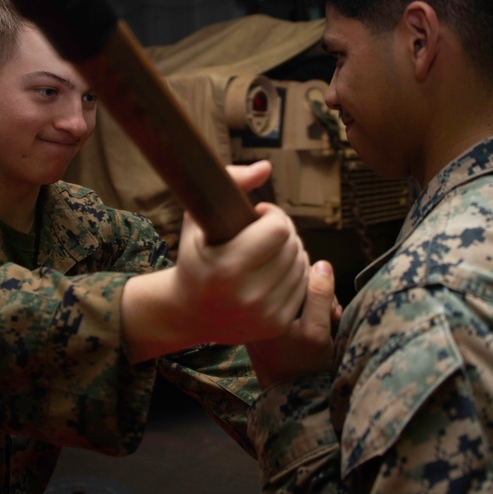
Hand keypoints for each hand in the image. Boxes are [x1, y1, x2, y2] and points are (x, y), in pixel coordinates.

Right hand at [121, 160, 309, 361]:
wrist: (189, 313)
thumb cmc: (195, 259)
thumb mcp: (196, 220)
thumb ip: (228, 183)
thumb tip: (265, 167)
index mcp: (227, 269)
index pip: (279, 229)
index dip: (272, 215)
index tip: (257, 215)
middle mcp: (248, 296)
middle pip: (293, 246)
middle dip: (282, 232)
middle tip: (263, 233)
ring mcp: (265, 315)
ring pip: (302, 265)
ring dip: (290, 252)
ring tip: (267, 251)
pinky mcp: (277, 326)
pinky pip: (303, 286)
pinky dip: (293, 273)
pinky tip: (273, 271)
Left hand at [246, 259, 339, 388]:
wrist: (294, 402)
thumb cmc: (304, 369)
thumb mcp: (316, 332)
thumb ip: (319, 296)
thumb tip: (322, 264)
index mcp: (261, 309)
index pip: (294, 276)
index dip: (320, 288)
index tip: (331, 312)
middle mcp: (257, 309)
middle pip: (295, 283)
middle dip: (320, 296)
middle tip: (333, 318)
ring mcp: (262, 317)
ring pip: (296, 294)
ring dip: (318, 305)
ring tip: (329, 324)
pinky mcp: (268, 325)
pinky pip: (292, 306)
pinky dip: (310, 313)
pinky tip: (320, 328)